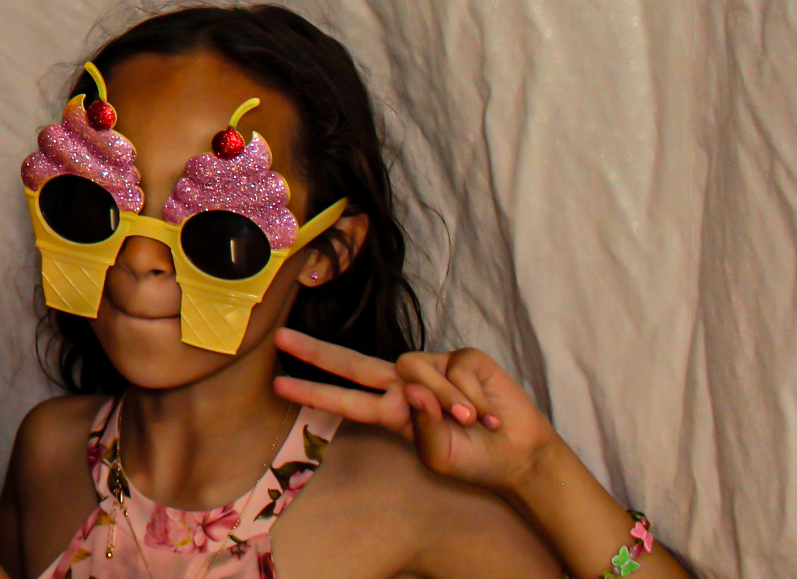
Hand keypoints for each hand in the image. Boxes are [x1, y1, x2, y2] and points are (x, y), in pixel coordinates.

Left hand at [273, 329, 559, 493]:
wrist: (518, 453)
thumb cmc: (473, 458)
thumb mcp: (437, 455)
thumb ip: (419, 426)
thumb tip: (411, 389)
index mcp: (393, 411)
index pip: (347, 399)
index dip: (314, 391)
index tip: (278, 384)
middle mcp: (406, 384)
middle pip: (355, 363)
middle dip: (316, 352)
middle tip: (280, 338)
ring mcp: (432, 366)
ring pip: (416, 371)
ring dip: (446, 402)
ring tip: (472, 423)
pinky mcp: (461, 356)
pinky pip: (452, 370)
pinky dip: (469, 396)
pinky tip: (486, 412)